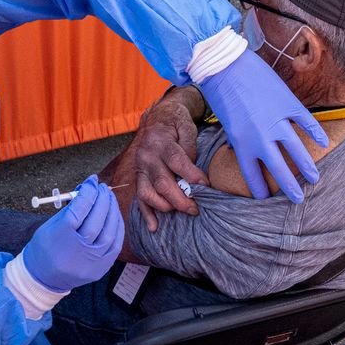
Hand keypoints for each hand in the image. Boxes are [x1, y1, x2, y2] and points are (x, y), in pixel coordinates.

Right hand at [20, 176, 122, 291]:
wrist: (43, 277)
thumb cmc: (45, 247)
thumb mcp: (51, 225)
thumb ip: (70, 209)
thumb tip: (88, 191)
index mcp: (61, 237)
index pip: (80, 209)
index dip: (88, 192)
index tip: (92, 182)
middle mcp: (77, 250)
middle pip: (96, 220)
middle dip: (102, 200)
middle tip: (103, 188)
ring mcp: (90, 261)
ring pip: (109, 232)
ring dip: (112, 212)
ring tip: (109, 199)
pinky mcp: (100, 269)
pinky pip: (115, 245)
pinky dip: (117, 228)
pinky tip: (115, 216)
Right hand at [123, 98, 203, 232]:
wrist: (158, 118)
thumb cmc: (176, 123)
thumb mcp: (187, 126)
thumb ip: (189, 146)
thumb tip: (193, 168)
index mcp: (161, 142)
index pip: (177, 161)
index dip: (191, 176)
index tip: (206, 186)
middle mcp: (147, 156)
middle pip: (162, 182)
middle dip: (180, 199)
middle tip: (196, 208)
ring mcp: (140, 168)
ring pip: (148, 193)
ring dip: (165, 207)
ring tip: (184, 211)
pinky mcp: (139, 177)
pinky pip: (140, 198)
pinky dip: (146, 214)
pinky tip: (154, 227)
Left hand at [196, 50, 327, 202]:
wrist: (226, 65)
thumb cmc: (221, 93)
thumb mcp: (226, 123)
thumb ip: (237, 139)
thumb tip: (240, 148)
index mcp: (242, 144)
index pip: (253, 174)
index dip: (260, 189)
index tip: (266, 198)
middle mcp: (261, 136)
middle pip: (279, 169)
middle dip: (290, 187)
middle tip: (298, 199)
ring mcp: (277, 120)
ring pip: (296, 150)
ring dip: (307, 166)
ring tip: (314, 178)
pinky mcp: (287, 103)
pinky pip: (306, 122)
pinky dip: (316, 133)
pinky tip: (323, 143)